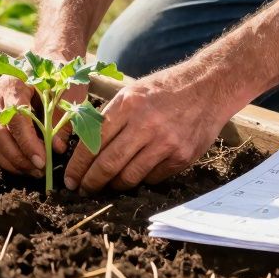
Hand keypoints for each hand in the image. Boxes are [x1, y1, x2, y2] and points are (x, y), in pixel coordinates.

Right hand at [0, 72, 86, 175]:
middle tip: (39, 171)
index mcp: (14, 82)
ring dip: (10, 162)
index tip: (43, 160)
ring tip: (33, 171)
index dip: (27, 143)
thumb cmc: (60, 75)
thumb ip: (62, 118)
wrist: (47, 60)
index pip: (14, 118)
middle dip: (18, 157)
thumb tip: (56, 148)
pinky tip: (24, 165)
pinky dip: (5, 159)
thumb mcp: (68, 91)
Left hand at [63, 69, 225, 192]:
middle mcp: (145, 124)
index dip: (78, 165)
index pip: (93, 142)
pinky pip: (152, 178)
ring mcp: (165, 142)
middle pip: (108, 164)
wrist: (208, 87)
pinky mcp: (181, 157)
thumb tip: (85, 148)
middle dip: (91, 182)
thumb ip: (110, 117)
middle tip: (83, 190)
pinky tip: (135, 175)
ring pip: (129, 177)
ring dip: (114, 185)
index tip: (70, 178)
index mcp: (128, 104)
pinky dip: (140, 180)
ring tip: (107, 185)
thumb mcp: (132, 92)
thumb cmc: (164, 89)